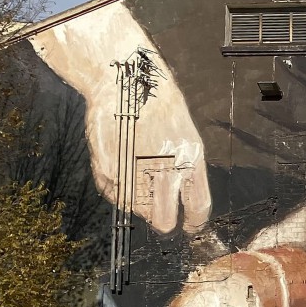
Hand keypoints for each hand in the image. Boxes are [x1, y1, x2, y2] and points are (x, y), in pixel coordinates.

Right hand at [30, 3, 210, 234]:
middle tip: (158, 211)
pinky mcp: (108, 170)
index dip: (193, 223)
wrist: (125, 79)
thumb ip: (187, 170)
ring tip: (136, 170)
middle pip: (163, 220)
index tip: (188, 227)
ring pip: (137, 210)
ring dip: (138, 200)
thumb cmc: (158, 104)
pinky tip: (121, 164)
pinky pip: (115, 196)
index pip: (197, 207)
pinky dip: (118, 188)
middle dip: (162, 220)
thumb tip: (182, 204)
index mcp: (189, 160)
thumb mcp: (185, 135)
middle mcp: (163, 169)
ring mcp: (133, 171)